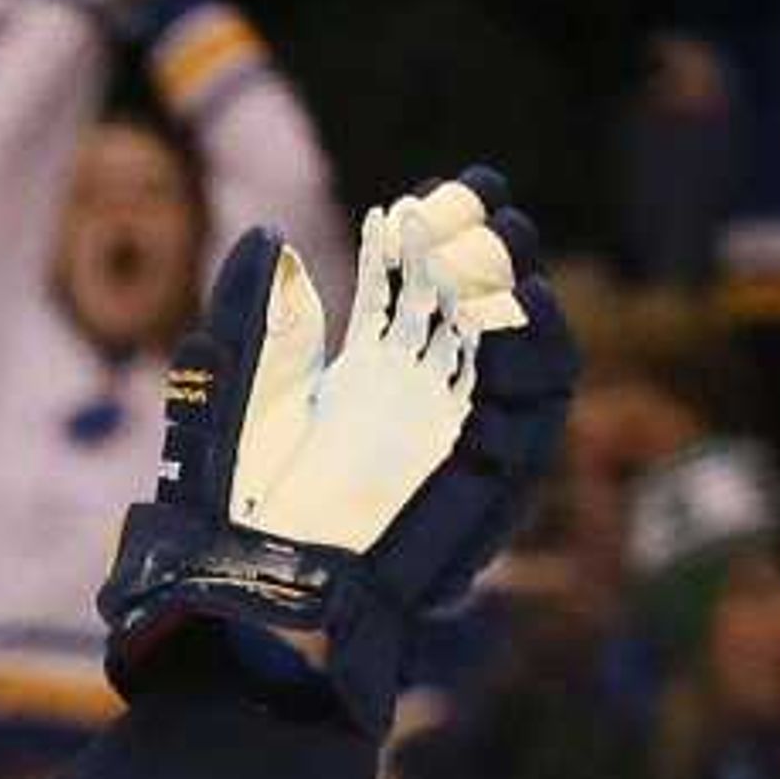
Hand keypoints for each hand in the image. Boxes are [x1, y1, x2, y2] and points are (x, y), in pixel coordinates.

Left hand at [99, 168, 575, 734]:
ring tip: (504, 232)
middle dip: (481, 243)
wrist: (260, 590)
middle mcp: (419, 399)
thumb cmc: (239, 506)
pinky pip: (540, 409)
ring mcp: (459, 434)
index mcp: (365, 376)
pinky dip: (543, 350)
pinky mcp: (491, 477)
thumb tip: (263, 234)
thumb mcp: (236, 394)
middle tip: (479, 192)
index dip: (423, 235)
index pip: (411, 287)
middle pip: (470, 304)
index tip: (421, 189)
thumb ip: (249, 314)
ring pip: (516, 344)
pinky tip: (529, 299)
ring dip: (519, 284)